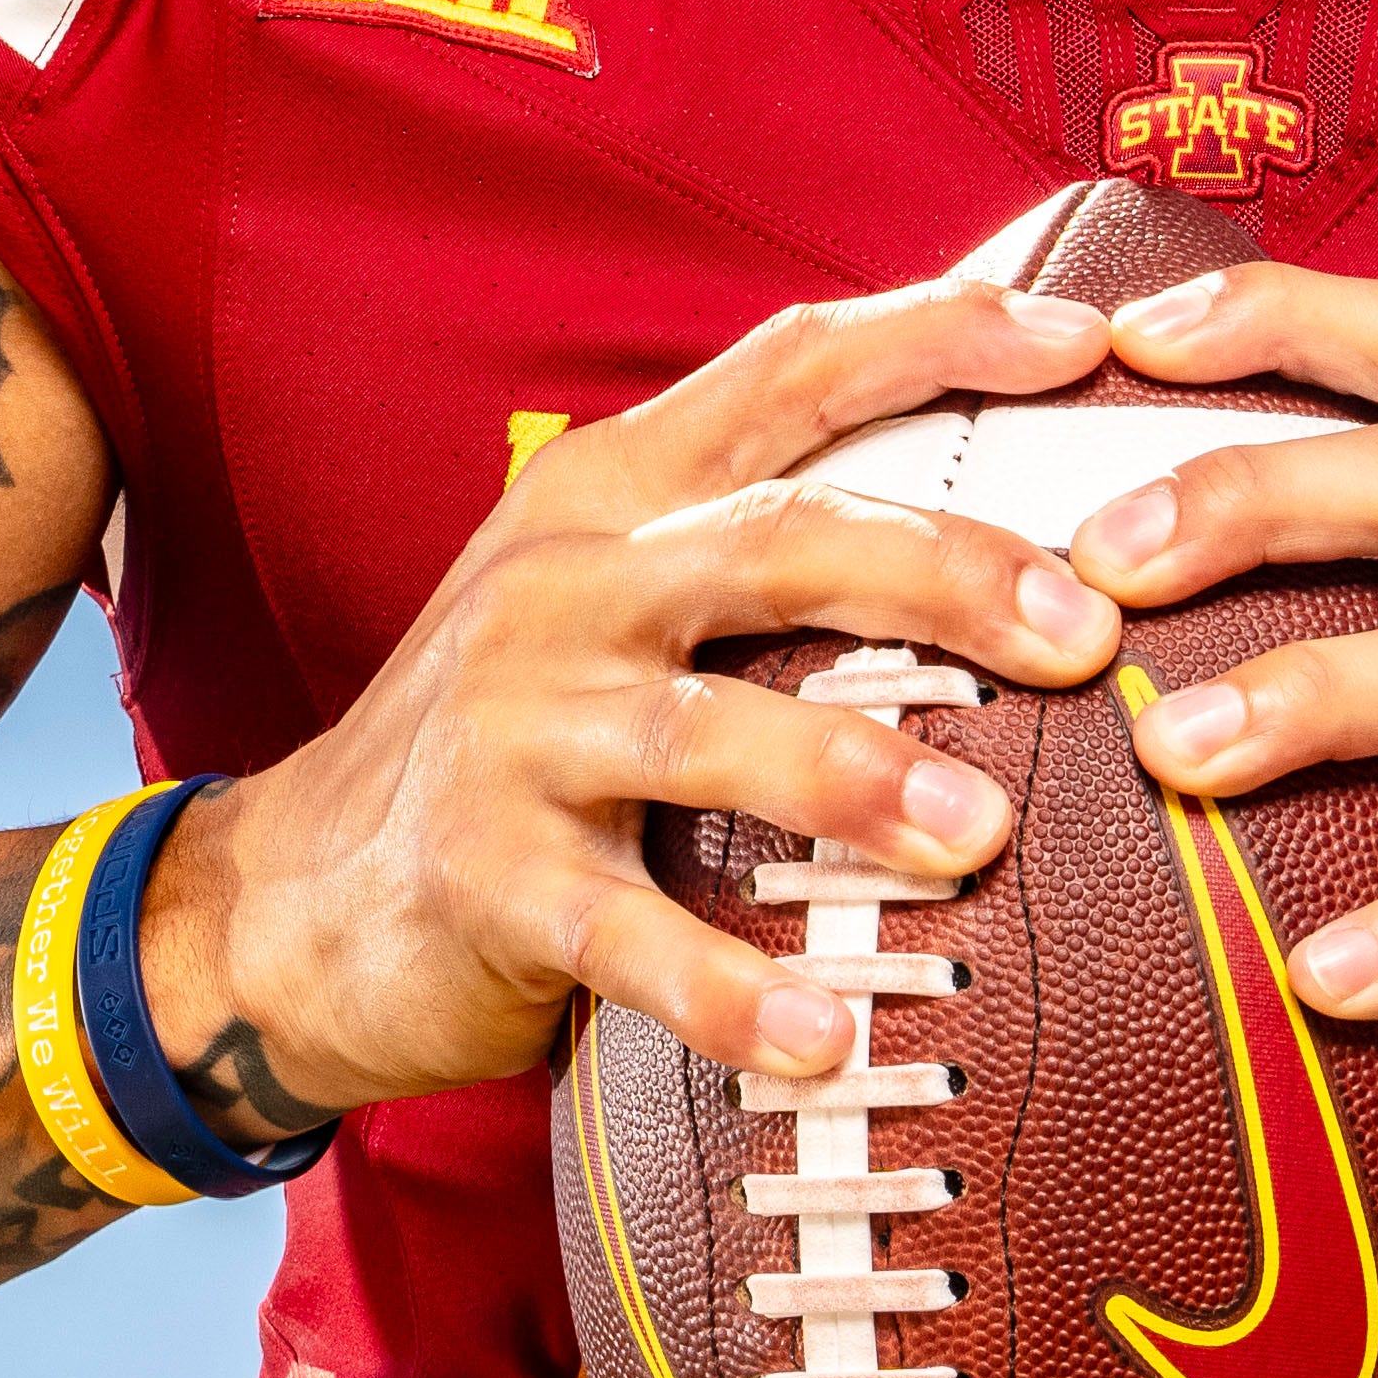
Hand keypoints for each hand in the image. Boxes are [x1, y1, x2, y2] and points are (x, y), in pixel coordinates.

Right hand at [150, 271, 1146, 1125]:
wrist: (290, 902)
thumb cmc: (515, 752)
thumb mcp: (613, 606)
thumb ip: (763, 555)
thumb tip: (1017, 540)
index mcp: (612, 495)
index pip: (788, 370)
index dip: (940, 337)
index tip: (1085, 341)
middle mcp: (564, 586)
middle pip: (778, 539)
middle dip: (947, 572)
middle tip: (1087, 633)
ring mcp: (514, 727)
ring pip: (708, 729)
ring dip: (856, 777)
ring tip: (984, 836)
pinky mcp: (484, 876)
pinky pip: (628, 934)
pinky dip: (735, 990)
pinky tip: (832, 1039)